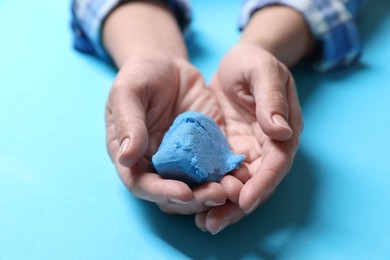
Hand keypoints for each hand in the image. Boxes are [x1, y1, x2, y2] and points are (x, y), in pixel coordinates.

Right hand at [105, 51, 239, 214]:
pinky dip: (227, 174)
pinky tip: (242, 174)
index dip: (161, 192)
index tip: (184, 193)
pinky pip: (214, 167)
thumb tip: (126, 157)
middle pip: (172, 193)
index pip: (142, 184)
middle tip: (218, 194)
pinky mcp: (204, 149)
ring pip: (196, 185)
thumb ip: (127, 122)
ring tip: (233, 189)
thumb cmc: (140, 76)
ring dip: (213, 192)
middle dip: (195, 198)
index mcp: (132, 155)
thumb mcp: (127, 92)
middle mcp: (157, 163)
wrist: (166, 65)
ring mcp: (182, 158)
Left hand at [196, 42, 302, 233]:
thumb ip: (272, 99)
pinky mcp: (230, 150)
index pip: (277, 161)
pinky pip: (224, 174)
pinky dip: (214, 189)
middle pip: (259, 181)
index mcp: (283, 128)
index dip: (263, 182)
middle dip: (239, 204)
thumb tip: (282, 132)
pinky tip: (196, 202)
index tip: (244, 200)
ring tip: (205, 223)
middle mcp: (268, 145)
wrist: (238, 62)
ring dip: (225, 205)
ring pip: (241, 184)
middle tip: (215, 222)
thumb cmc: (253, 61)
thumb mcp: (263, 71)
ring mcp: (249, 149)